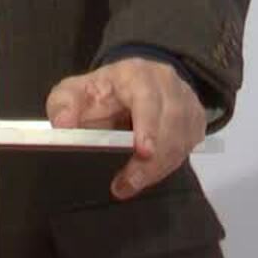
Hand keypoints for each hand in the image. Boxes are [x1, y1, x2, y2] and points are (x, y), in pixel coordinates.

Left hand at [46, 57, 206, 199]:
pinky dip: (167, 166)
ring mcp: (185, 101)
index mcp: (136, 73)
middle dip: (152, 159)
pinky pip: (188, 148)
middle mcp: (166, 83)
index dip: (148, 124)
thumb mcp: (74, 91)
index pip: (147, 96)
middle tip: (128, 183)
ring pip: (182, 140)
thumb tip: (62, 124)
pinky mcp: (195, 120)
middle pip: (170, 122)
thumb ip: (63, 104)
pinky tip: (148, 174)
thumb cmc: (101, 91)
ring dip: (158, 168)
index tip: (143, 151)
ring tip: (130, 184)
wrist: (132, 84)